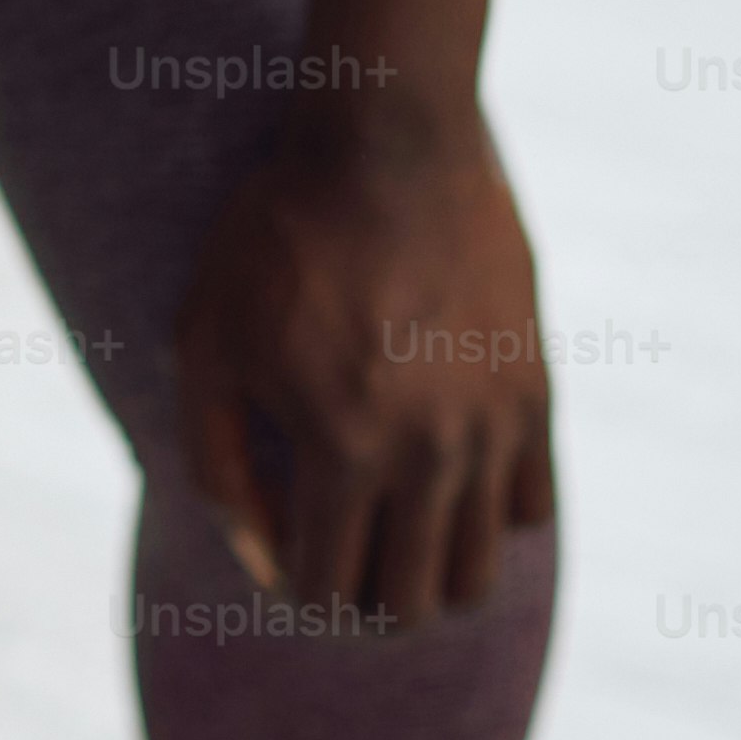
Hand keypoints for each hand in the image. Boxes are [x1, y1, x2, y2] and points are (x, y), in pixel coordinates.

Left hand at [169, 93, 554, 635]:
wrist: (389, 136)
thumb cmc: (276, 234)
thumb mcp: (206, 342)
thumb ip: (217, 464)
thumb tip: (258, 563)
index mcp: (341, 446)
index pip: (325, 591)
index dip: (296, 590)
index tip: (286, 556)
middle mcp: (427, 452)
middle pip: (412, 603)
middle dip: (365, 603)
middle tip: (341, 561)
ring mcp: (491, 426)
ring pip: (477, 572)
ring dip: (428, 574)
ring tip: (391, 536)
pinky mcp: (534, 392)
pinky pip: (528, 506)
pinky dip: (486, 515)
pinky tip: (442, 475)